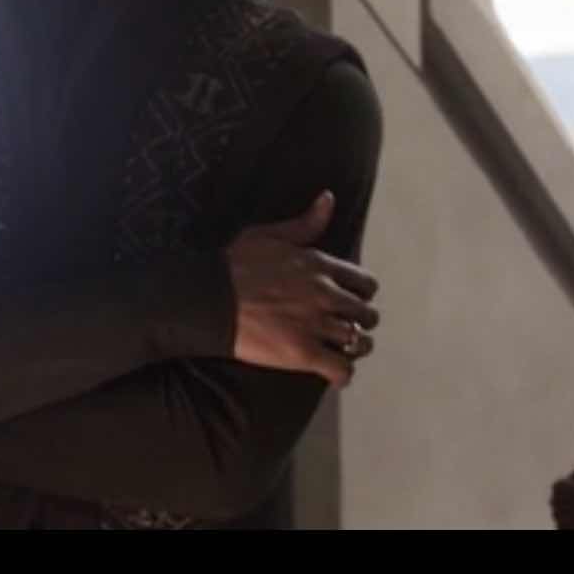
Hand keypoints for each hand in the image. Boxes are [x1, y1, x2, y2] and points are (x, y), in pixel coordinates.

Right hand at [226, 191, 379, 386]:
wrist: (207, 299)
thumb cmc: (233, 265)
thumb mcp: (268, 235)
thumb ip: (304, 223)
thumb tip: (329, 199)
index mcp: (320, 266)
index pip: (366, 283)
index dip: (361, 293)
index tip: (350, 299)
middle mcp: (326, 295)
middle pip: (367, 314)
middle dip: (359, 320)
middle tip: (344, 325)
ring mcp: (316, 326)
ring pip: (359, 342)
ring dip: (355, 347)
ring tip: (342, 349)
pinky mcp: (303, 354)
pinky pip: (341, 370)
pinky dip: (342, 374)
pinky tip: (334, 373)